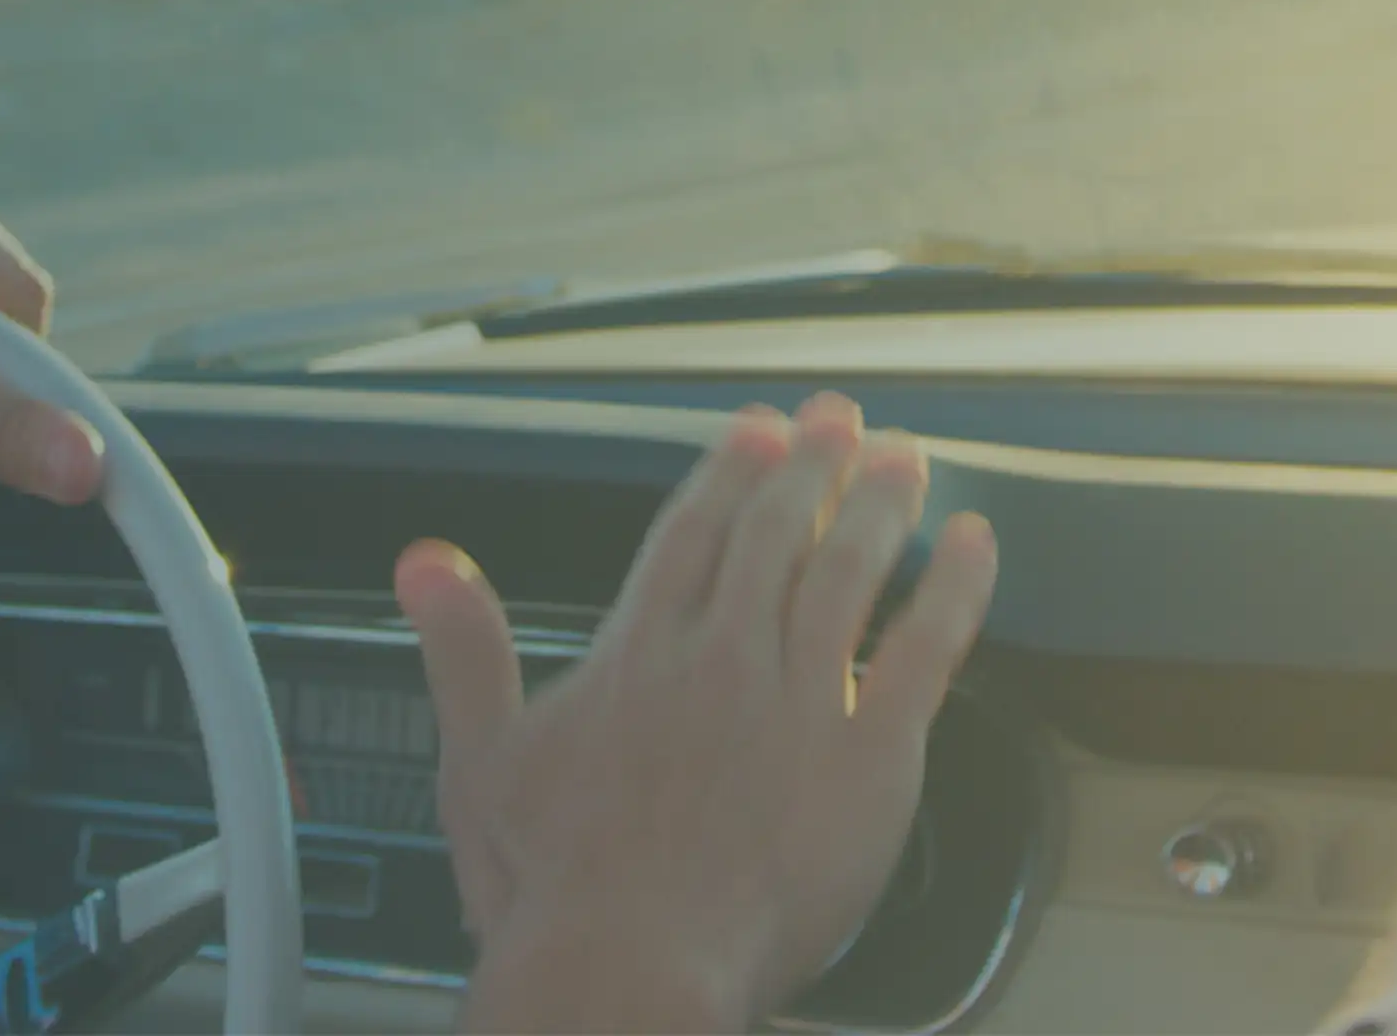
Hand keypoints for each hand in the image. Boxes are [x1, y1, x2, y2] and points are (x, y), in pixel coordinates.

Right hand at [396, 394, 998, 1033]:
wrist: (626, 975)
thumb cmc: (552, 893)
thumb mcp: (481, 761)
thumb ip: (463, 650)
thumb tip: (424, 563)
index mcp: (638, 656)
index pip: (692, 534)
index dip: (730, 474)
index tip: (761, 433)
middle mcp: (721, 660)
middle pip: (776, 535)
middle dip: (811, 467)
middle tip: (839, 421)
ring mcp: (799, 703)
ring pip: (849, 572)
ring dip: (879, 505)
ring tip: (902, 459)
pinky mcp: (868, 760)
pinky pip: (925, 652)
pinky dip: (954, 590)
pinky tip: (972, 547)